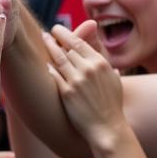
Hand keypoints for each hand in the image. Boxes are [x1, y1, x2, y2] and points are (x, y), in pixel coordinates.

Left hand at [43, 22, 125, 148]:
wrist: (107, 127)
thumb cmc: (112, 105)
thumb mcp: (114, 79)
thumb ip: (106, 65)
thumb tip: (101, 54)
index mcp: (101, 63)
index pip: (79, 42)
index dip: (66, 34)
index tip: (57, 29)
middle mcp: (88, 69)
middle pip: (67, 48)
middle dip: (55, 40)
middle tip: (46, 35)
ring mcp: (77, 80)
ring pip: (58, 58)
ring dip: (49, 48)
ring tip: (42, 40)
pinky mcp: (67, 93)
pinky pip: (54, 75)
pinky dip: (49, 68)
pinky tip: (44, 63)